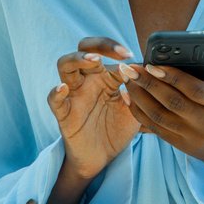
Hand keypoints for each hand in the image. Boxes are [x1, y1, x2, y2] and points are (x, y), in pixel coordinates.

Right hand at [47, 36, 139, 183]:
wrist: (102, 158)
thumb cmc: (117, 129)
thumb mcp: (135, 108)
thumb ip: (140, 90)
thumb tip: (148, 68)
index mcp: (104, 76)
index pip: (107, 52)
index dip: (119, 50)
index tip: (133, 55)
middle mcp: (87, 80)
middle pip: (84, 49)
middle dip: (100, 44)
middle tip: (119, 53)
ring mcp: (74, 95)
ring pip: (65, 65)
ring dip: (78, 59)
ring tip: (93, 60)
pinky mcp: (64, 114)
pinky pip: (54, 100)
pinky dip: (56, 92)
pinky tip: (63, 88)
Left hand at [122, 51, 203, 181]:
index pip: (193, 90)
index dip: (171, 77)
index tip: (152, 64)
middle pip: (171, 102)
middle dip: (146, 83)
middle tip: (129, 68)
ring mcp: (193, 137)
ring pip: (159, 117)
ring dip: (138, 98)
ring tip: (126, 80)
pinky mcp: (183, 145)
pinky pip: (156, 129)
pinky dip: (140, 113)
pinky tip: (129, 98)